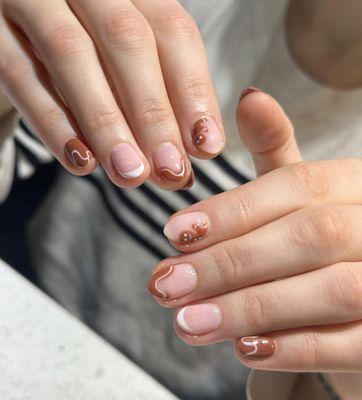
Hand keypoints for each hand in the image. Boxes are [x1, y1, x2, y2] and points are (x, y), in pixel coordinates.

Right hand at [0, 0, 223, 188]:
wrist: (18, 24)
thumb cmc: (87, 48)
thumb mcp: (126, 58)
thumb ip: (159, 89)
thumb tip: (198, 148)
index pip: (172, 31)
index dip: (194, 92)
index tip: (208, 147)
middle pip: (128, 41)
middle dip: (154, 114)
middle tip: (171, 172)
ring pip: (72, 56)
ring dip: (107, 124)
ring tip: (131, 174)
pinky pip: (20, 75)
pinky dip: (53, 123)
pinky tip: (81, 163)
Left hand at [148, 88, 361, 372]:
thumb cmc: (328, 234)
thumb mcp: (305, 191)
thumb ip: (276, 151)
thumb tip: (249, 96)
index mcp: (355, 185)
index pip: (294, 187)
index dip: (230, 211)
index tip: (172, 232)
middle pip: (308, 237)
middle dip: (229, 263)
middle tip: (165, 284)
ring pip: (330, 290)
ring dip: (251, 308)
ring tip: (188, 323)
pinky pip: (352, 344)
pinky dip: (295, 348)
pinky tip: (243, 348)